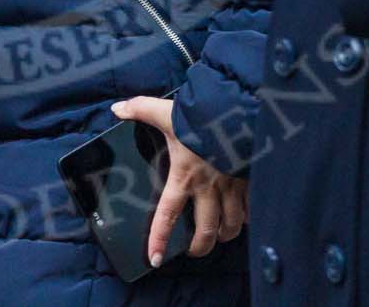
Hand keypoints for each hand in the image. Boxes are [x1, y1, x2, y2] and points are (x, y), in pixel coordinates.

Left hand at [111, 95, 246, 265]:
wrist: (238, 110)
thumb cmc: (201, 115)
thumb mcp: (166, 112)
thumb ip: (140, 109)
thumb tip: (117, 108)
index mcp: (184, 177)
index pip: (167, 216)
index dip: (159, 240)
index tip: (155, 259)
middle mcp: (208, 188)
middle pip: (205, 231)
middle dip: (200, 247)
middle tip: (193, 249)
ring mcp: (231, 187)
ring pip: (230, 225)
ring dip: (224, 234)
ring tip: (218, 235)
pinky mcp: (249, 180)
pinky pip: (251, 208)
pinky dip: (248, 217)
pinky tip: (244, 217)